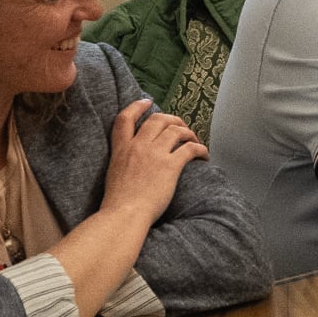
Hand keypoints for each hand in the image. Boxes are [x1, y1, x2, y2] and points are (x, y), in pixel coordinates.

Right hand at [101, 99, 206, 225]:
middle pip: (158, 120)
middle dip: (173, 119)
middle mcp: (138, 146)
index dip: (137, 107)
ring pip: (177, 130)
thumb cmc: (118, 202)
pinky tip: (204, 155)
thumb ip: (124, 160)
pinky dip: (201, 149)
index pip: (124, 119)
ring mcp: (154, 154)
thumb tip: (136, 161)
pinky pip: (191, 149)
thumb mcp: (114, 173)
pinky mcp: (170, 165)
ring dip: (189, 133)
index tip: (147, 102)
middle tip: (182, 126)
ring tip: (195, 141)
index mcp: (121, 149)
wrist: (124, 214)